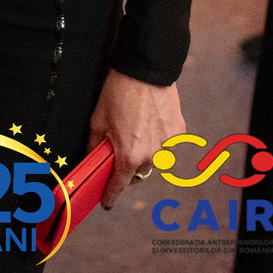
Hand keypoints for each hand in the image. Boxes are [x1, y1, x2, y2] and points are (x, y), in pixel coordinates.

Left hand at [88, 71, 183, 208]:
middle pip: (137, 173)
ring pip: (154, 159)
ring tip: (137, 130)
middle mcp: (150, 156)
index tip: (107, 203)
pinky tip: (151, 122)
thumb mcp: (98, 120)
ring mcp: (167, 145)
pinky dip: (158, 139)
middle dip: (128, 167)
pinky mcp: (179, 132)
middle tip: (120, 152)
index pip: (119, 186)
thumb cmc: (119, 93)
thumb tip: (94, 157)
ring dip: (145, 153)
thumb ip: (96, 145)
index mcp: (128, 156)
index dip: (110, 196)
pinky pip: (167, 145)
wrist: (146, 70)